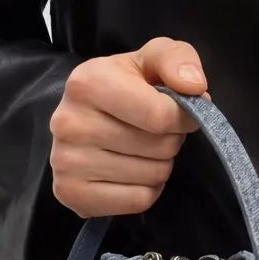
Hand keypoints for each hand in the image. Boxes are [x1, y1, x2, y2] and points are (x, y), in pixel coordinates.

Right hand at [49, 36, 210, 219]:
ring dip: (159, 164)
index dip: (185, 118)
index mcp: (87, 83)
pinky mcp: (70, 193)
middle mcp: (68, 123)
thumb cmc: (125, 84)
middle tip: (155, 130)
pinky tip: (131, 171)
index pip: (159, 116)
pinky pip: (138, 201)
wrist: (85, 114)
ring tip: (141, 148)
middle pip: (158, 148)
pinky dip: (146, 190)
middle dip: (170, 140)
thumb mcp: (152, 58)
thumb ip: (178, 59)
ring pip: (151, 177)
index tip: (184, 114)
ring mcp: (65, 162)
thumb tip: (194, 86)